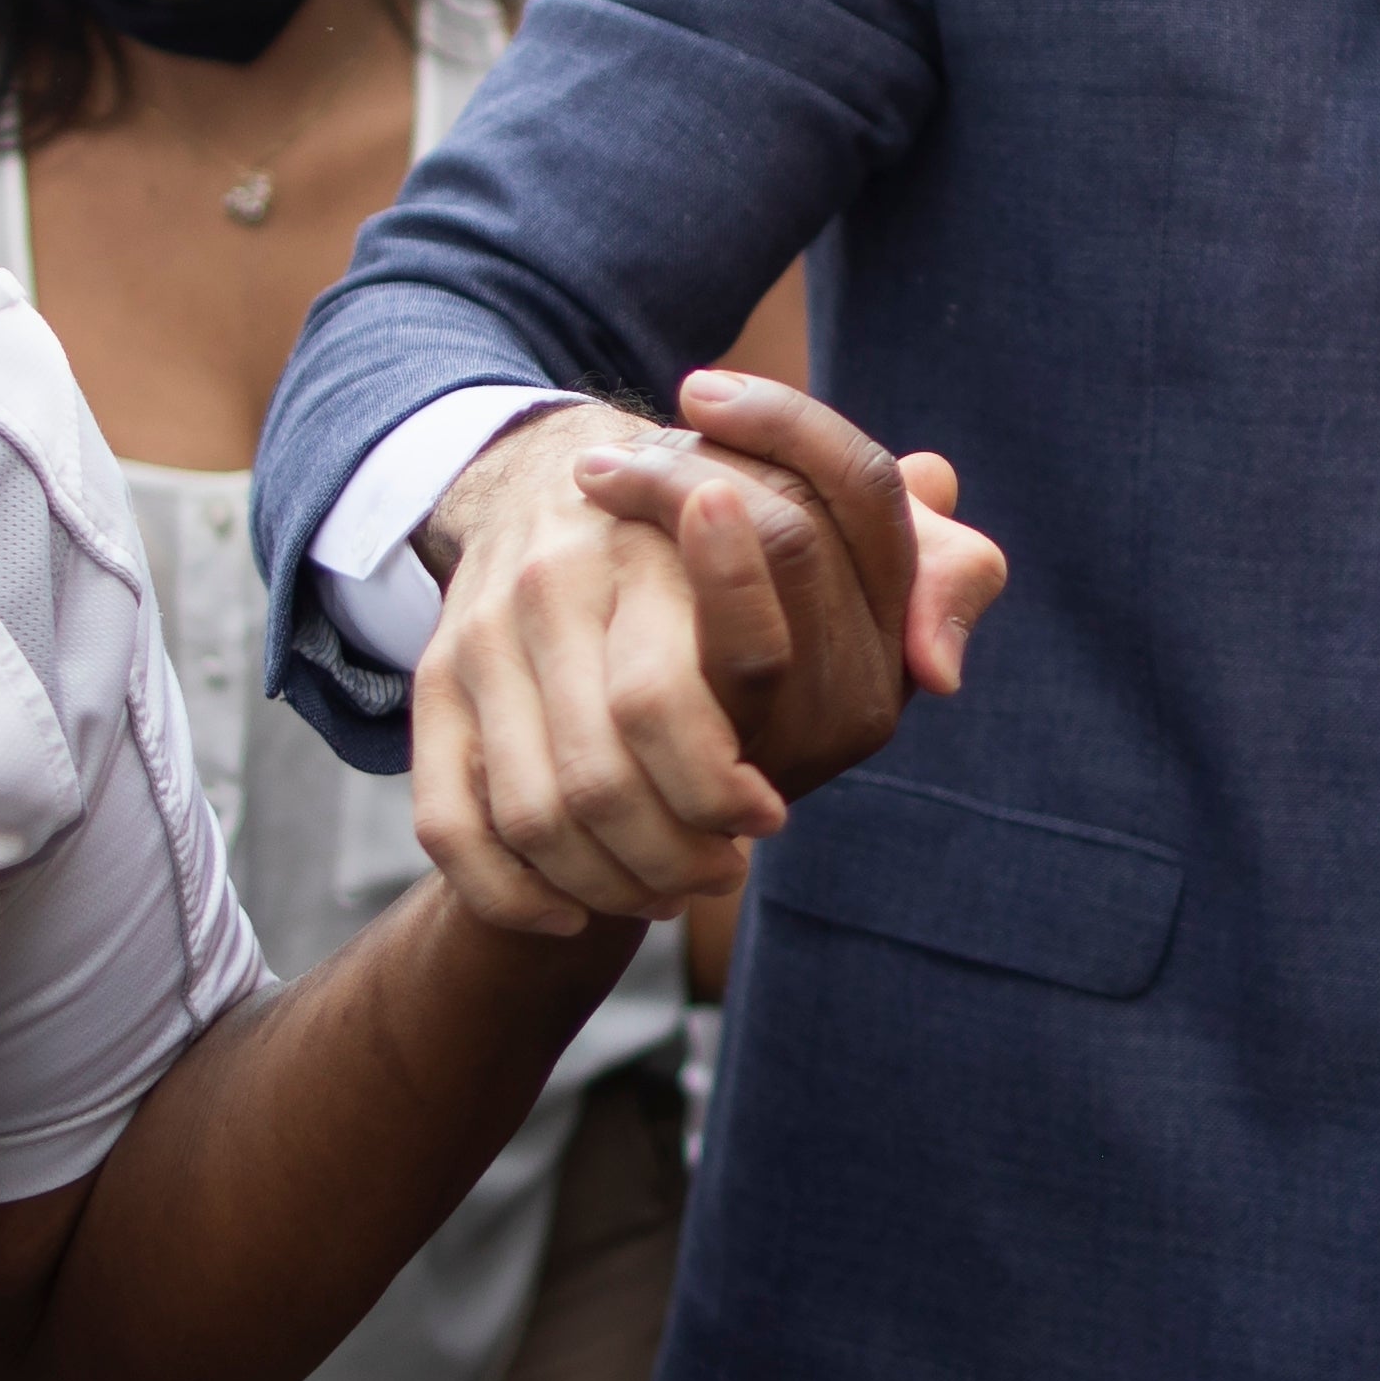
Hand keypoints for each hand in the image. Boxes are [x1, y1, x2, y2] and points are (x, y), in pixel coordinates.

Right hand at [410, 370, 994, 930]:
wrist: (553, 472)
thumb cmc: (734, 518)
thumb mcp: (844, 518)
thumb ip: (932, 573)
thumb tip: (943, 669)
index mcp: (680, 532)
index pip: (704, 684)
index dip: (730, 788)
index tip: (766, 817)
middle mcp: (568, 573)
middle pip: (617, 768)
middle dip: (680, 849)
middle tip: (722, 868)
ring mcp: (490, 628)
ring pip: (539, 809)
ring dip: (611, 878)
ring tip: (666, 889)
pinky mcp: (436, 677)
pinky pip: (453, 820)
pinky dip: (508, 890)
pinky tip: (570, 908)